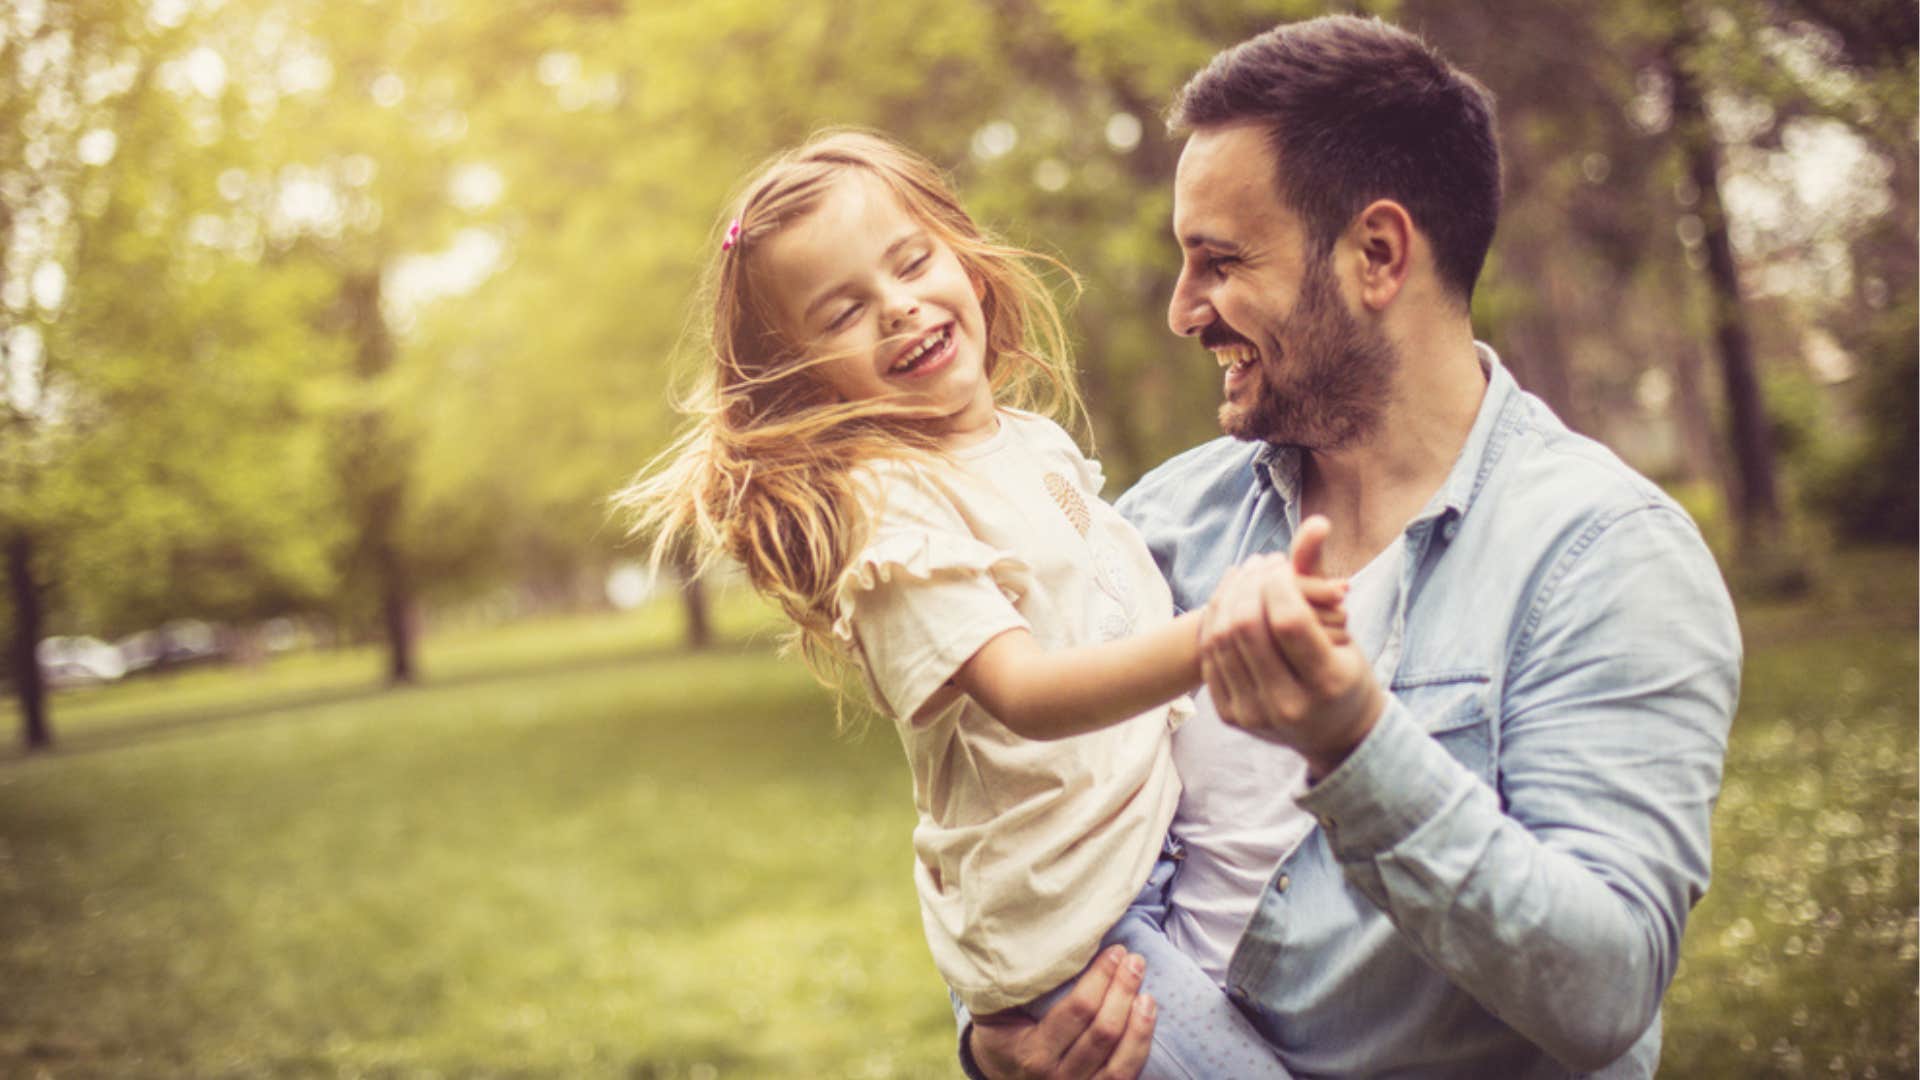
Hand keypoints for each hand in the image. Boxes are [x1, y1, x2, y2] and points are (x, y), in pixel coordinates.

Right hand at [969, 946, 1155, 1079]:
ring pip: (1119, 1059)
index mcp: (1032, 1052)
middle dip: (1122, 991)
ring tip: (1144, 987)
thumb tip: (1023, 940)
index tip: (1114, 951)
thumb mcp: (992, 1011)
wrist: (999, 1077)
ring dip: (1138, 1020)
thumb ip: (1004, 985)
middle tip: (1133, 960)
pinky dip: (1140, 1044)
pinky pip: (1125, 1075)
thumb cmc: (1000, 1035)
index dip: (1101, 978)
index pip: (1077, 1011)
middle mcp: (1056, 1076)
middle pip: (1102, 1032)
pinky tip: (1147, 1015)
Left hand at [1201, 515, 1385, 777]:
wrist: (1334, 732)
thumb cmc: (1345, 669)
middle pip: (1246, 628)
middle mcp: (1288, 705)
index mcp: (1326, 683)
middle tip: (1261, 562)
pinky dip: (1214, 619)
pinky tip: (1230, 597)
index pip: (1286, 620)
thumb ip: (1321, 575)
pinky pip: (1209, 656)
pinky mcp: (1230, 716)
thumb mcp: (1343, 627)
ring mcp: (1254, 714)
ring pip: (1221, 639)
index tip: (1282, 566)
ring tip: (1246, 573)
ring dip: (1228, 595)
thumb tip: (1316, 521)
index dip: (1277, 583)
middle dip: (1249, 584)